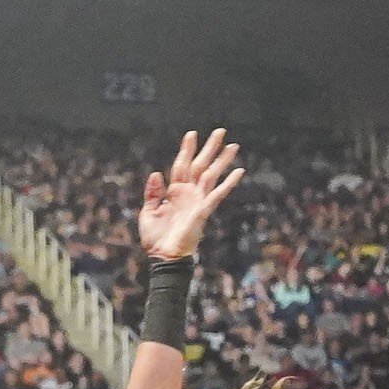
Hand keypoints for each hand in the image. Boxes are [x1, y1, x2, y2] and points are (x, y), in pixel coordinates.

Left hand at [136, 128, 243, 261]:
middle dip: (210, 148)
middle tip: (220, 131)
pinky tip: (240, 171)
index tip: (192, 134)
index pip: (182, 165)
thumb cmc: (156, 239)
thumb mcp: (148, 212)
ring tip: (233, 145)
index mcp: (174, 192)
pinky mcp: (204, 210)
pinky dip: (229, 183)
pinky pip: (218, 193)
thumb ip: (153, 193)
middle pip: (200, 165)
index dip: (186, 150)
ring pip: (212, 175)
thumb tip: (157, 173)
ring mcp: (198, 201)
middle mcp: (189, 193)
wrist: (164, 258)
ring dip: (222, 160)